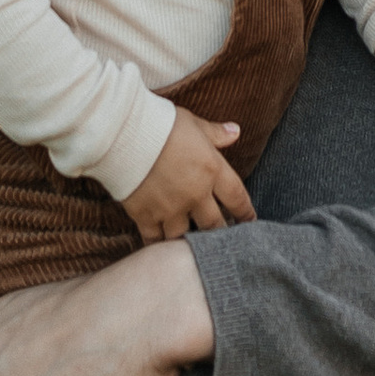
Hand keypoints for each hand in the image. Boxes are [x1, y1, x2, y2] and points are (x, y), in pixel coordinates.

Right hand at [123, 112, 255, 239]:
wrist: (124, 134)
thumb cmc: (161, 123)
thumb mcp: (194, 124)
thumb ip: (215, 134)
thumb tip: (236, 132)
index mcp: (212, 170)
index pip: (237, 197)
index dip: (246, 212)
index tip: (250, 221)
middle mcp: (195, 194)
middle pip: (214, 224)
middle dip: (220, 233)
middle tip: (223, 241)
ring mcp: (171, 208)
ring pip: (186, 237)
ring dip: (190, 242)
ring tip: (193, 248)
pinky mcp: (146, 216)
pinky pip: (155, 240)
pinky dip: (159, 246)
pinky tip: (162, 252)